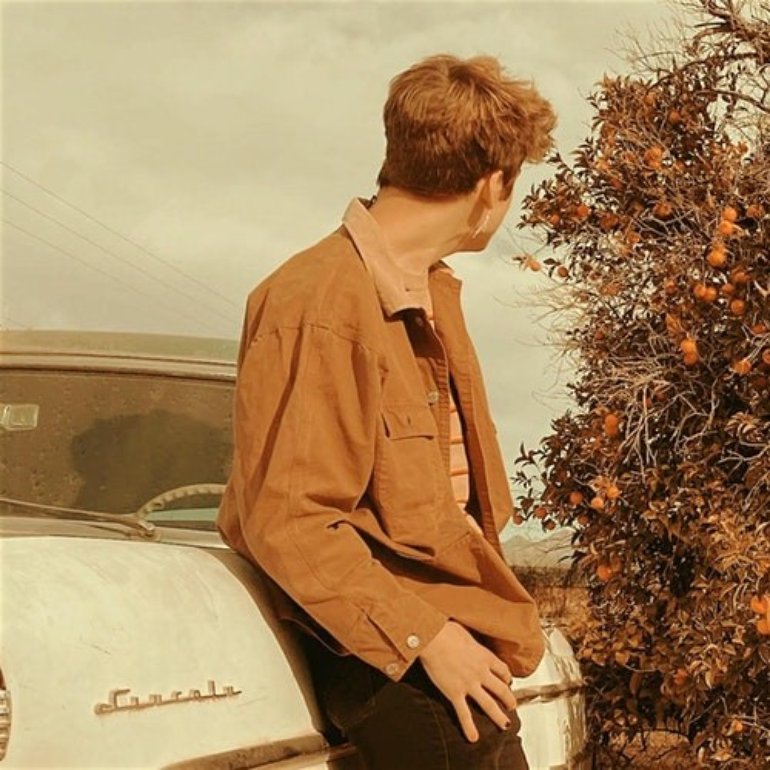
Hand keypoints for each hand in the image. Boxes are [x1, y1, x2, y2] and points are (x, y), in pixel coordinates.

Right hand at [417, 620, 516, 742]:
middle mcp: (481, 672)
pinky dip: (469, 727)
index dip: (507, 677)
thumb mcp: (465, 632)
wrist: (433, 638)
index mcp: (485, 656)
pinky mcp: (454, 693)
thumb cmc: (446, 630)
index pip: (502, 670)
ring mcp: (469, 684)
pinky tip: (473, 737)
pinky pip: (464, 714)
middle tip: (512, 706)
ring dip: (498, 717)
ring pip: (489, 704)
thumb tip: (467, 639)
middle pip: (501, 689)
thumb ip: (471, 641)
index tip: (507, 681)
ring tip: (505, 725)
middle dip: (509, 699)